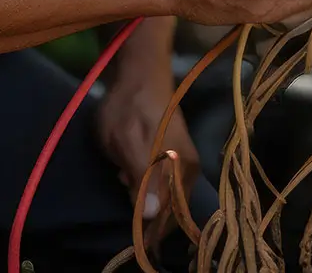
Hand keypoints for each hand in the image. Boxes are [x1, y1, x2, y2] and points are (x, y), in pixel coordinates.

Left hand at [96, 69, 198, 236]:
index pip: (167, 216)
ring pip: (164, 196)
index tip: (131, 239)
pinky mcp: (176, 154)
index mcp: (180, 169)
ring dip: (143, 196)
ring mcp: (183, 161)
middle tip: (123, 189)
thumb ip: (141, 178)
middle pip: (169, 210)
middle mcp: (188, 169)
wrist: (139, 72)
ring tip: (123, 176)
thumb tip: (151, 215)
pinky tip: (128, 171)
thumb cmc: (130, 107)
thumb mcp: (127, 142)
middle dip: (145, 211)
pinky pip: (162, 182)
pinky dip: (144, 184)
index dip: (149, 231)